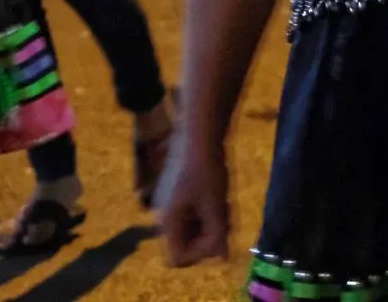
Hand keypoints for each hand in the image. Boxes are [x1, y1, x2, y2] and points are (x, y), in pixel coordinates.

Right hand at [157, 134, 230, 267]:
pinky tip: (217, 193)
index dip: (200, 253)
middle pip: (184, 242)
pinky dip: (204, 208)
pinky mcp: (174, 188)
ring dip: (209, 221)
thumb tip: (222, 257)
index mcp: (167, 220)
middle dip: (208, 234)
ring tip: (224, 202)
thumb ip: (217, 236)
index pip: (178, 257)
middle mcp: (162, 213)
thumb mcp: (216, 205)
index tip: (217, 235)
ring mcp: (167, 199)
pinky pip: (189, 210)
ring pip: (190, 225)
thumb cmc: (206, 169)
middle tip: (226, 217)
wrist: (198, 130)